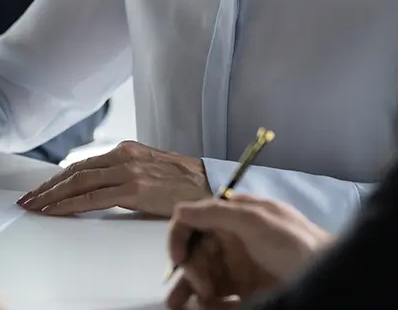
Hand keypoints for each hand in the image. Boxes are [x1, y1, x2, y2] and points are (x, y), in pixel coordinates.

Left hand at [17, 141, 210, 217]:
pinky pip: (93, 198)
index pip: (81, 164)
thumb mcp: (149, 170)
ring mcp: (127, 171)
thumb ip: (124, 174)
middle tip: (28, 200)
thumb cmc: (183, 182)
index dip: (58, 178)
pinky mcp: (134, 189)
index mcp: (125, 150)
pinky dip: (70, 204)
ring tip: (35, 207)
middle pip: (74, 172)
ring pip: (79, 183)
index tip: (40, 190)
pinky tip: (56, 211)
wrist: (210, 185)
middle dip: (48, 187)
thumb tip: (98, 187)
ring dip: (52, 196)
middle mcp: (122, 156)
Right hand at [166, 195, 332, 308]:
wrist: (332, 280)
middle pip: (195, 252)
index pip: (193, 220)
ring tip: (178, 307)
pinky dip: (209, 304)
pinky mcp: (247, 293)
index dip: (179, 237)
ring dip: (190, 290)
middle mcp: (231, 240)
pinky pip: (218, 298)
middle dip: (189, 271)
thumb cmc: (293, 244)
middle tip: (199, 290)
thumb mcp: (255, 219)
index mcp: (232, 216)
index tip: (177, 260)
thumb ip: (216, 212)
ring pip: (203, 277)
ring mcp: (239, 268)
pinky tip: (210, 308)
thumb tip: (179, 210)